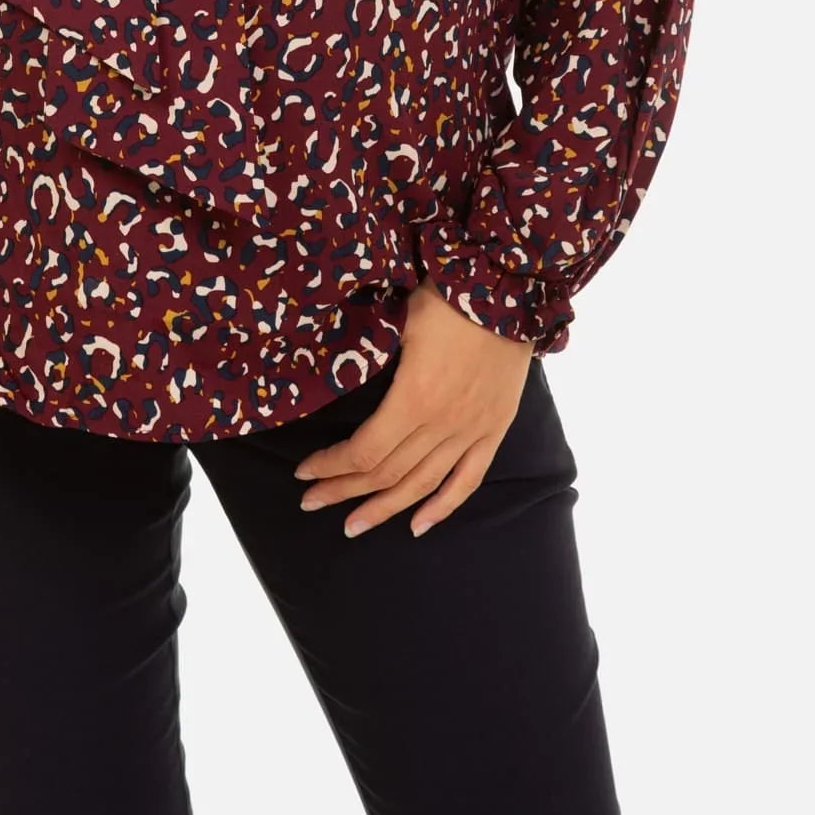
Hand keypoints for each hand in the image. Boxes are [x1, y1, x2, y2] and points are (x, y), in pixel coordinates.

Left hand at [292, 278, 532, 538]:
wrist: (510, 289)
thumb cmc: (446, 298)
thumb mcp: (396, 321)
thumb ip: (370, 356)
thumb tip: (335, 372)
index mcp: (413, 398)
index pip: (363, 451)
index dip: (330, 466)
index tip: (304, 472)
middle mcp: (442, 424)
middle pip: (385, 473)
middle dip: (344, 490)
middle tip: (312, 503)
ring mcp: (471, 431)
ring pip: (422, 484)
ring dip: (385, 508)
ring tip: (354, 526)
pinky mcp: (494, 430)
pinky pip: (468, 480)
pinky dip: (443, 507)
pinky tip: (418, 526)